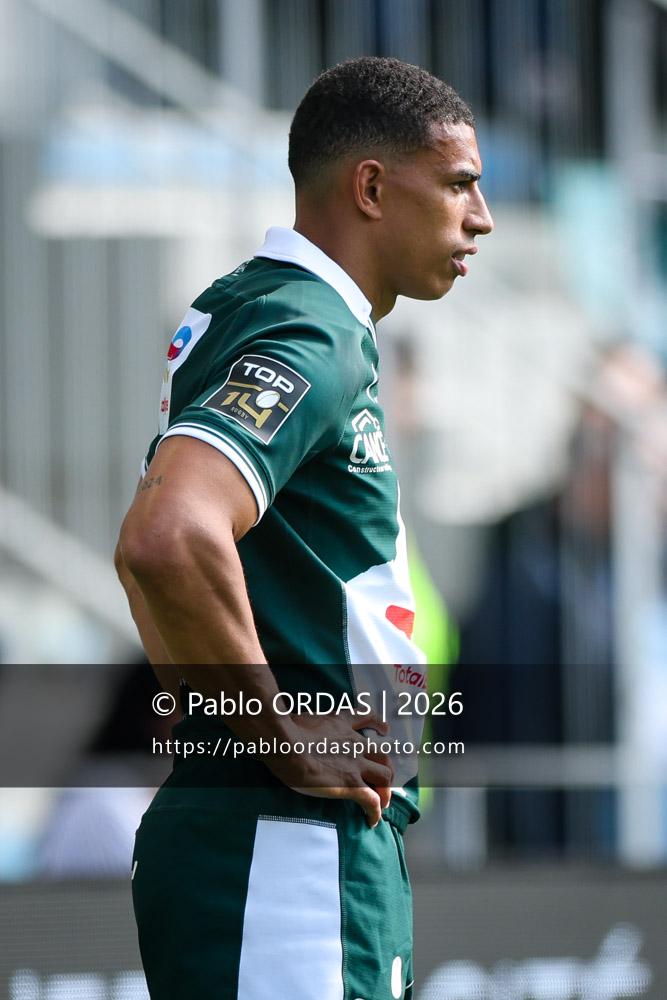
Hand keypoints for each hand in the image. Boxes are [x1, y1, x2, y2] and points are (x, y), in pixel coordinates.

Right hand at [265, 710, 393, 827]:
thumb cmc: (285, 732)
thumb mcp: (301, 719)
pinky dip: (376, 811)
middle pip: (383, 754)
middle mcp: (354, 742)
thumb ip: (308, 726)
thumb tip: (293, 731)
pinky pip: (372, 800)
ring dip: (386, 790)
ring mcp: (355, 763)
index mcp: (341, 723)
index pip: (367, 717)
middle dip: (386, 768)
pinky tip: (372, 820)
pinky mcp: (350, 784)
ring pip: (384, 776)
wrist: (286, 744)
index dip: (379, 724)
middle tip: (383, 779)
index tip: (384, 730)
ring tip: (382, 802)